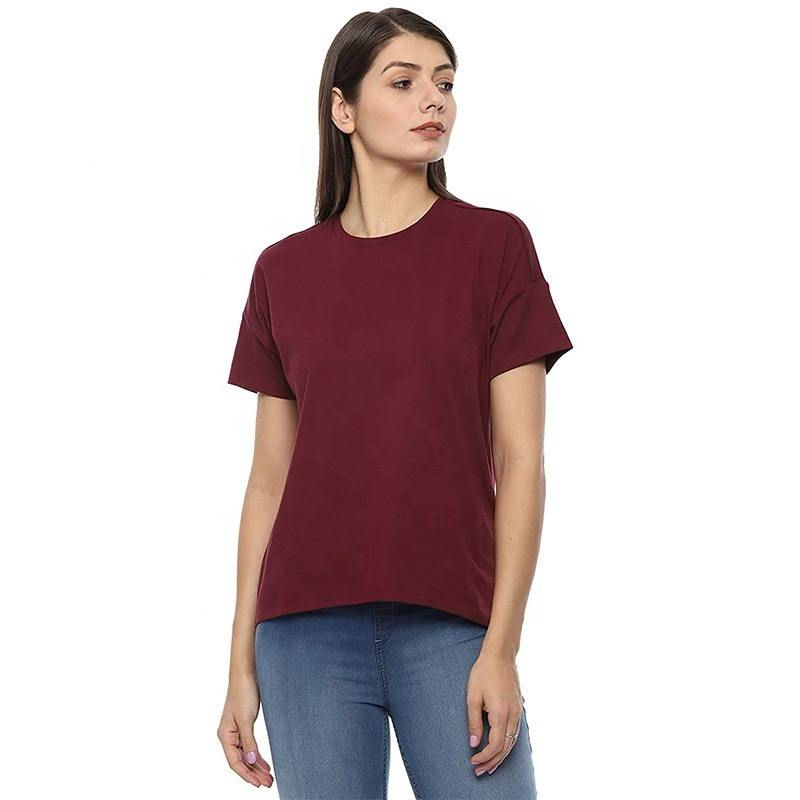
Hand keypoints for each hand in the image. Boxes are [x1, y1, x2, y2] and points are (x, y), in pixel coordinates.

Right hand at [217, 673, 273, 787]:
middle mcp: (229, 736)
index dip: (247, 774)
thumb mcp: (246, 718)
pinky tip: (264, 763)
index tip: (259, 783)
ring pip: (246, 755)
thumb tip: (251, 760)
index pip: (235, 762)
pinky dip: (257, 756)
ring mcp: (236, 731)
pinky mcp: (245, 726)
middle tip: (268, 783)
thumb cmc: (243, 692)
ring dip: (256, 766)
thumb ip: (249, 741)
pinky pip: (250, 746)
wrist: (246, 673)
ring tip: (268, 777)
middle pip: (241, 760)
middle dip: (253, 773)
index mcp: (225, 735)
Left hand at [466, 651, 524, 776]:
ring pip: (513, 742)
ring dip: (501, 756)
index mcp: (501, 712)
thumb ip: (473, 722)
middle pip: (506, 747)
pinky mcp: (519, 707)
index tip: (473, 761)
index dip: (484, 757)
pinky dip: (508, 745)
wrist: (500, 655)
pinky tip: (500, 749)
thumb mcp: (472, 696)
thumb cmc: (484, 672)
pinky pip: (515, 733)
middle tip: (479, 771)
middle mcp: (513, 714)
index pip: (496, 745)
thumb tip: (474, 744)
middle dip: (492, 762)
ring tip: (489, 766)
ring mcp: (518, 711)